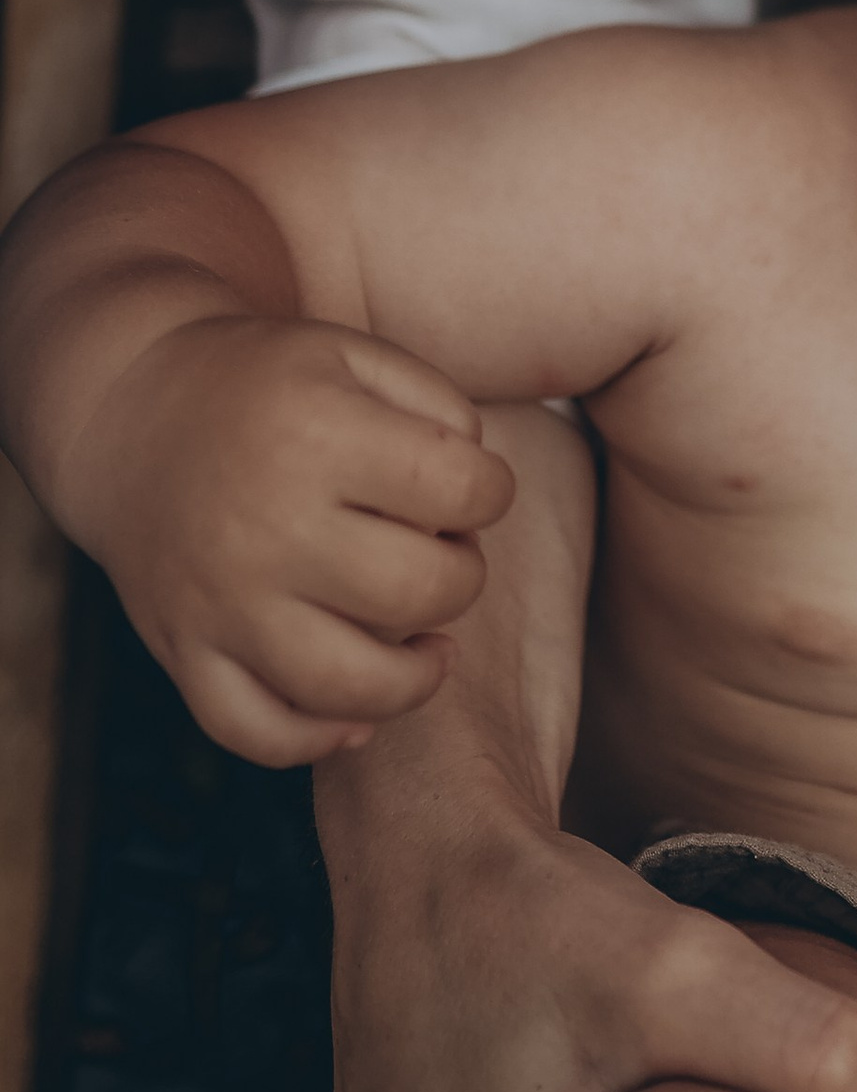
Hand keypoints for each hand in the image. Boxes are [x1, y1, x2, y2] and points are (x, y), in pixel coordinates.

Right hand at [59, 313, 514, 765]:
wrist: (130, 416)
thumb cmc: (267, 388)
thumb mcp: (355, 354)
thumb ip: (440, 408)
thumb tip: (479, 501)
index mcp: (318, 438)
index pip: (459, 491)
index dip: (492, 492)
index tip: (473, 489)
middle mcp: (267, 528)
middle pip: (418, 593)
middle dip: (462, 578)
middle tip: (443, 553)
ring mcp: (221, 602)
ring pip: (347, 686)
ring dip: (415, 679)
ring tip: (430, 646)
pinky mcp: (184, 652)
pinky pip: (257, 733)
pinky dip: (318, 737)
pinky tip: (357, 710)